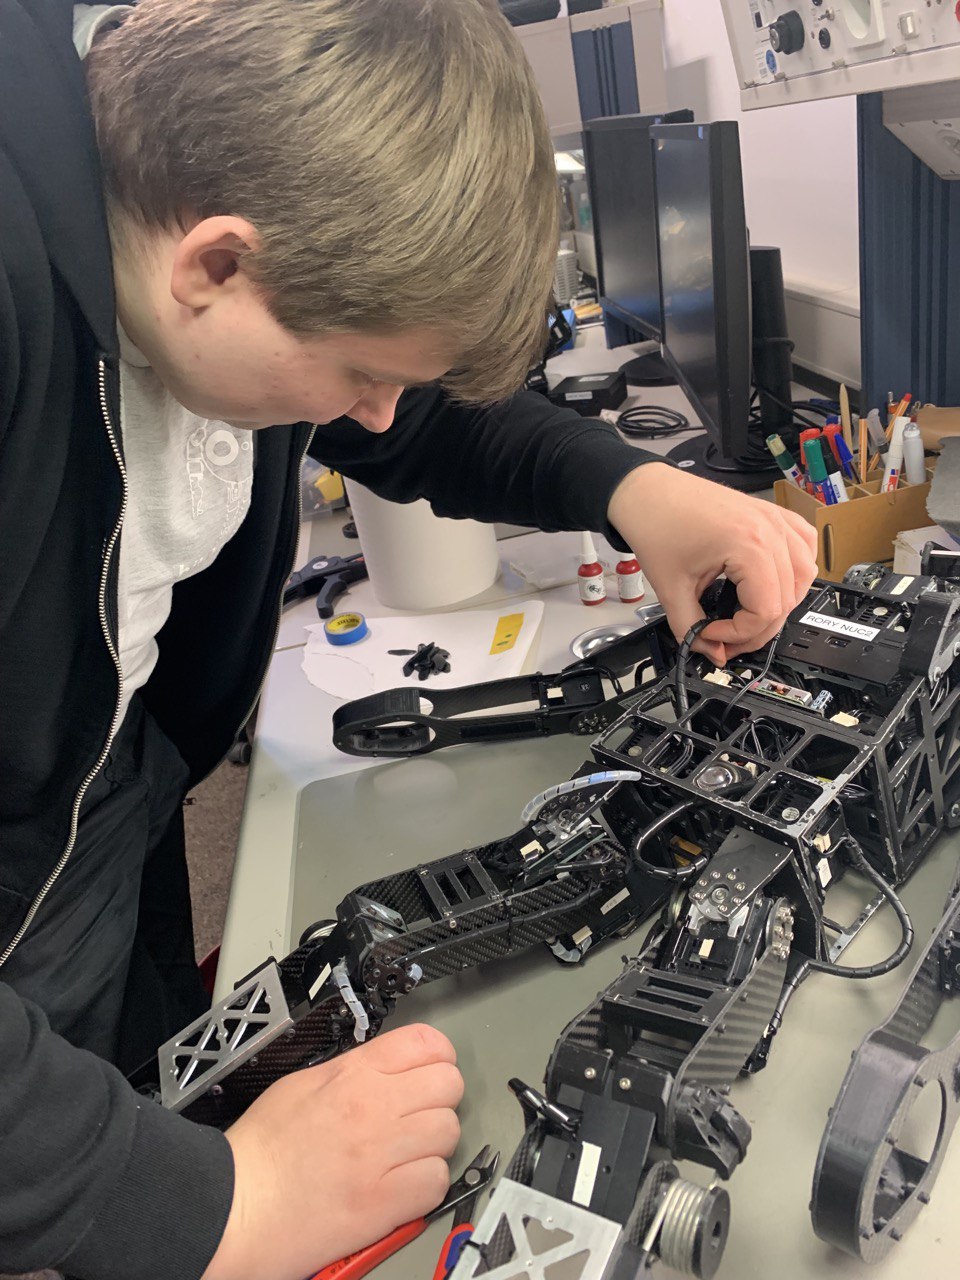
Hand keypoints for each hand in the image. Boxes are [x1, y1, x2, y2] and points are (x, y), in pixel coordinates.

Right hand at [202, 1024, 463, 1279]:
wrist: (235, 1207)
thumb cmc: (261, 1151)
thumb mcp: (304, 1084)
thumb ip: (354, 1072)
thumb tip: (387, 1070)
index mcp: (353, 1074)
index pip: (427, 1043)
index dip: (437, 1057)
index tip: (430, 1071)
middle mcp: (374, 1107)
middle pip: (449, 1085)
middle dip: (439, 1099)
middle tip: (420, 1114)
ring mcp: (382, 1155)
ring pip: (449, 1132)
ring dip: (434, 1144)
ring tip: (408, 1154)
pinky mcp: (384, 1201)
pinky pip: (437, 1181)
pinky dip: (426, 1185)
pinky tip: (402, 1185)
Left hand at [608, 463, 817, 663]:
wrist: (647, 493)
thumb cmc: (656, 524)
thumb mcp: (670, 589)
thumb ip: (691, 628)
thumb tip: (712, 652)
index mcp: (748, 545)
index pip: (767, 611)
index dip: (739, 634)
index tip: (712, 634)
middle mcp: (770, 529)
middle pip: (787, 600)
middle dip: (756, 628)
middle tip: (726, 637)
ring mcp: (775, 519)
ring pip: (804, 576)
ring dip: (780, 603)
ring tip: (749, 614)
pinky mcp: (772, 515)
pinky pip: (804, 547)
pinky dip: (795, 569)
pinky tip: (774, 580)